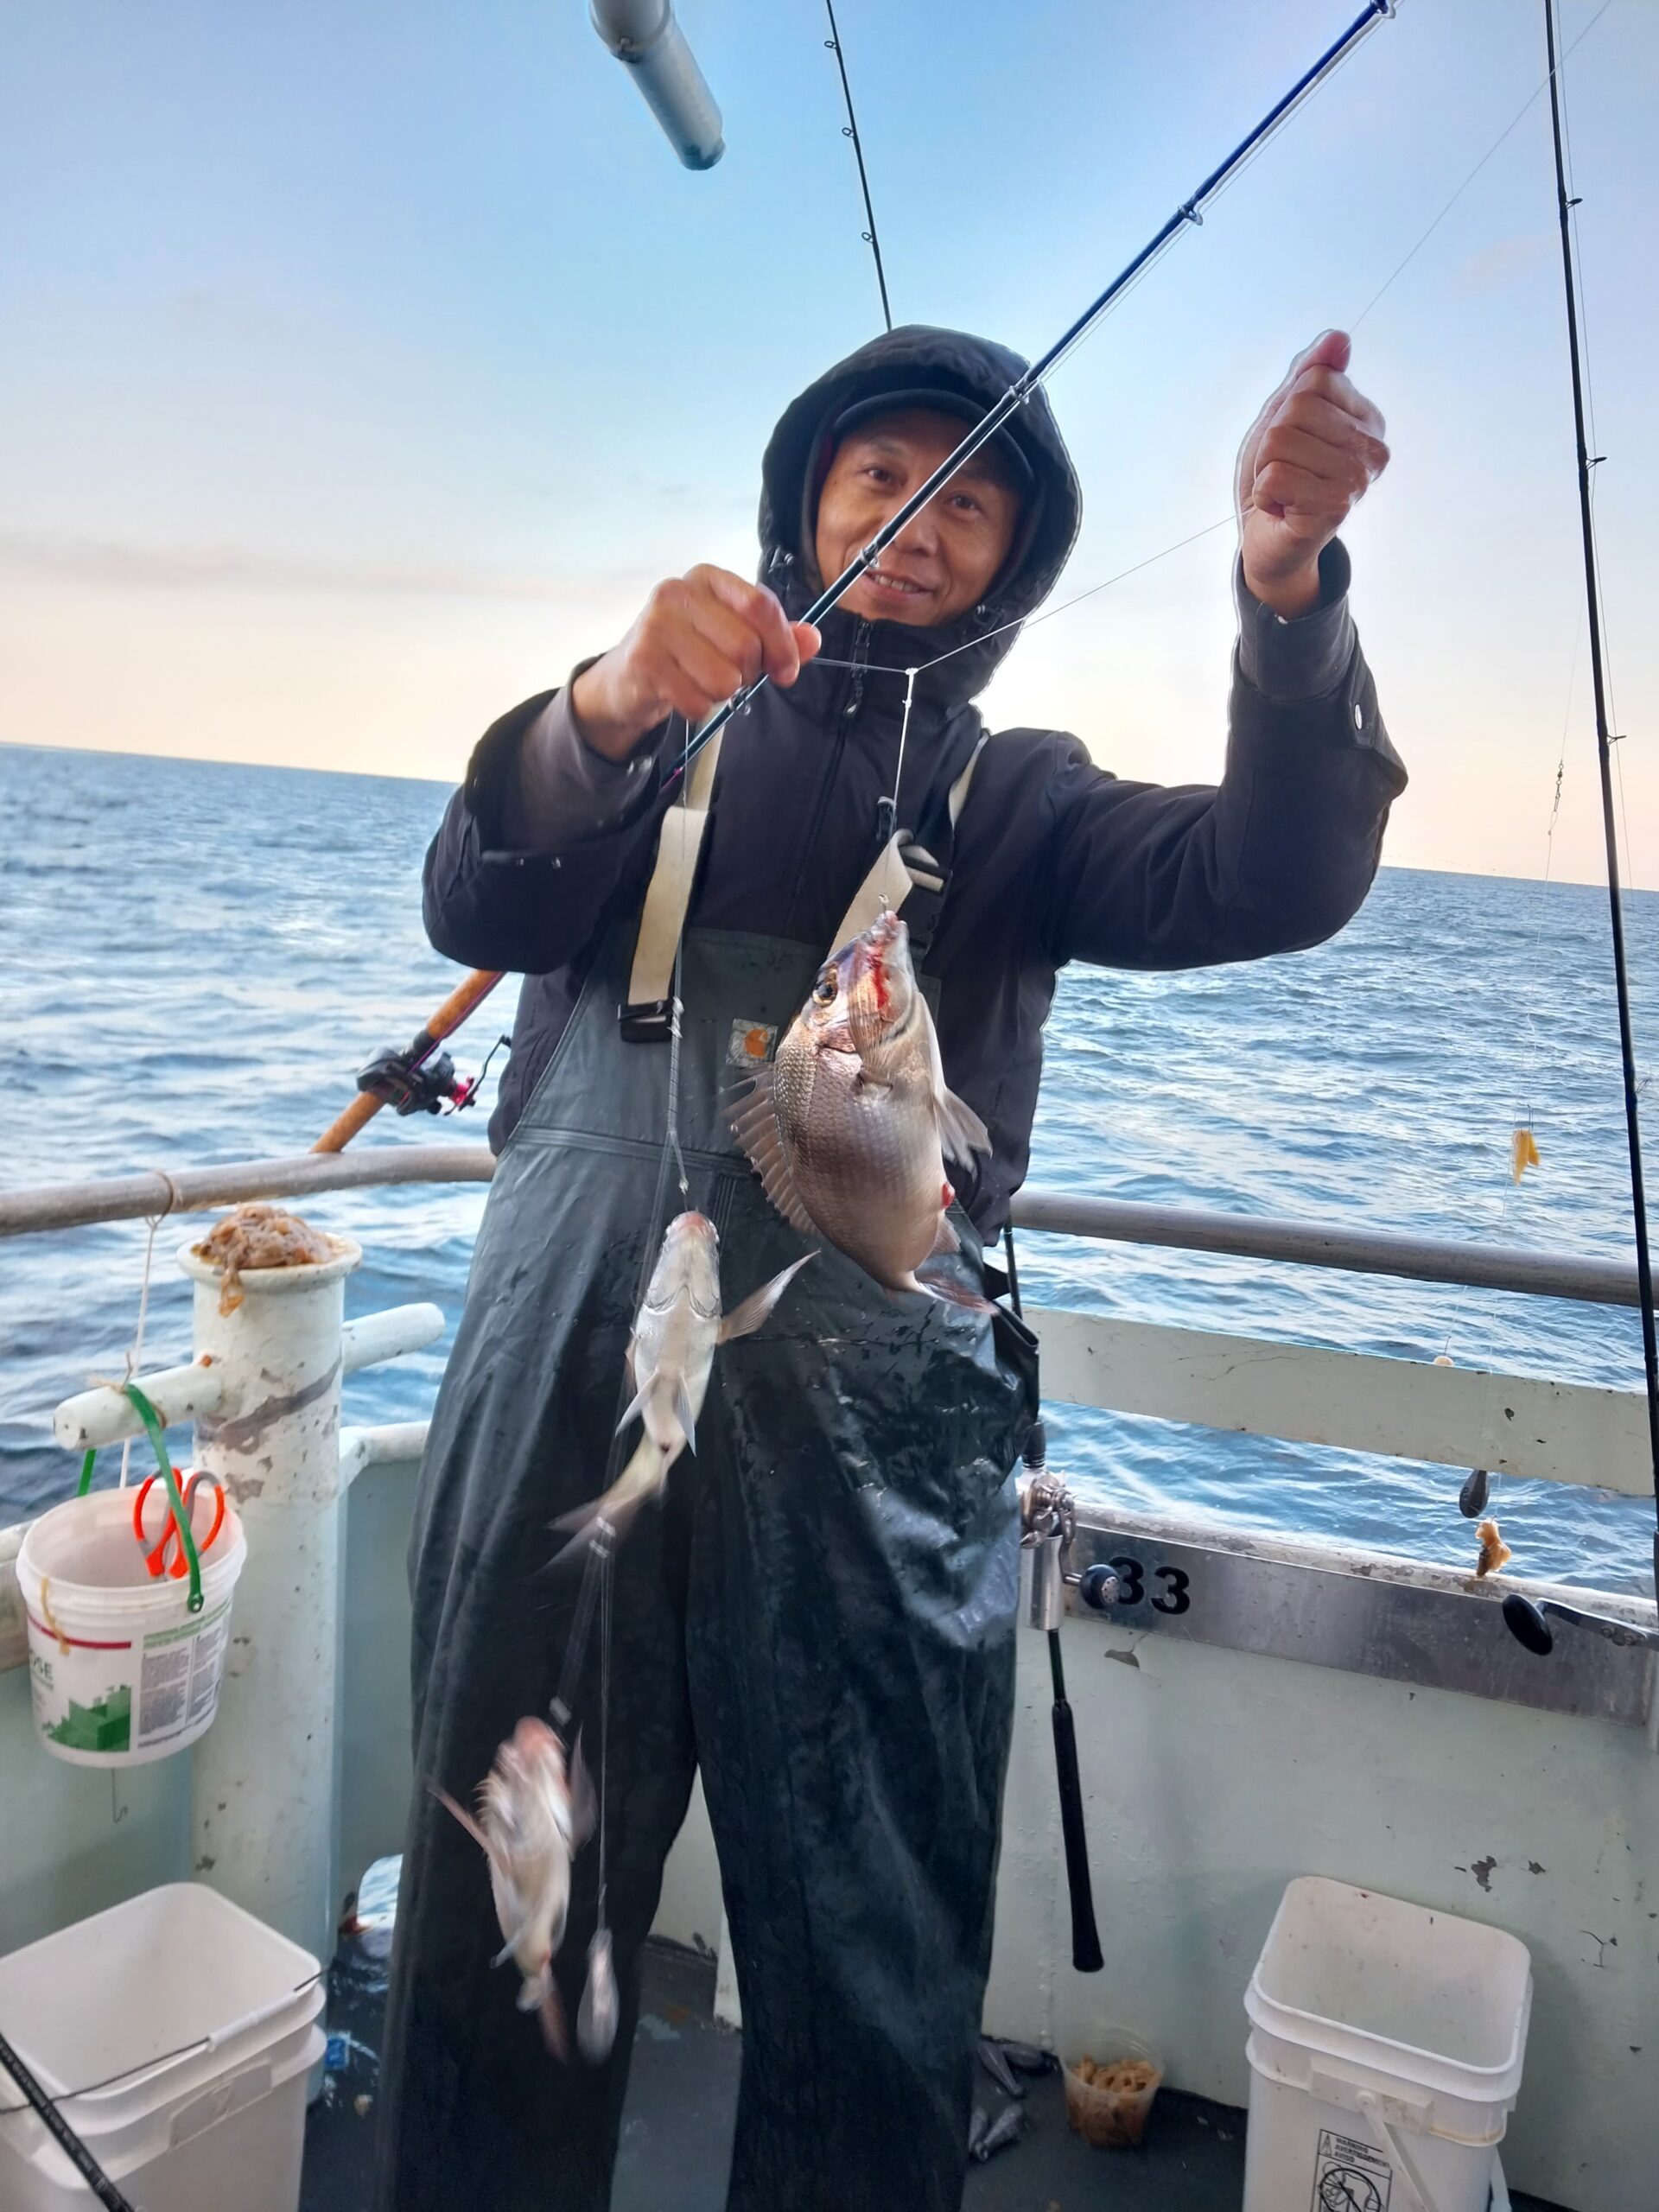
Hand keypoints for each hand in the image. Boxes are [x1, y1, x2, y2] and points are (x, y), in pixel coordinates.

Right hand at [570, 565, 820, 759]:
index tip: (785, 670)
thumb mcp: (732, 634)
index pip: (761, 605)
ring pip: (724, 679)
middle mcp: (678, 592)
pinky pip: (698, 701)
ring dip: (721, 693)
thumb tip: (813, 640)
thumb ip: (776, 636)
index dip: (783, 644)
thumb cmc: (689, 650)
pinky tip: (681, 693)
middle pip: (746, 646)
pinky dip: (698, 707)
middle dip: (747, 673)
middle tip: (729, 674)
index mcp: (708, 578)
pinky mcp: (643, 661)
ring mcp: (656, 625)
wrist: (629, 676)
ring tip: (701, 680)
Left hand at [1235, 330, 1388, 618]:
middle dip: (1271, 441)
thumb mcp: (1285, 416)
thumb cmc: (1278, 475)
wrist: (1268, 540)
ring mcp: (1356, 479)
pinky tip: (1282, 509)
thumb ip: (1309, 374)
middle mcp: (1371, 449)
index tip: (1293, 444)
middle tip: (1283, 471)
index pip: (1314, 379)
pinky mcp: (1334, 508)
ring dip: (1266, 469)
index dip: (1285, 410)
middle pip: (1296, 408)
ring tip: (1284, 490)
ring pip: (1280, 442)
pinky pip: (1274, 476)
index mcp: (1366, 419)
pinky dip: (1264, 494)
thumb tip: (1338, 338)